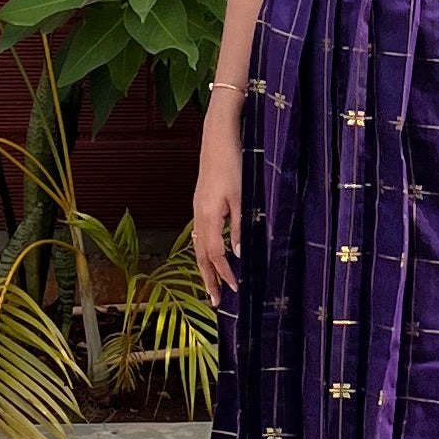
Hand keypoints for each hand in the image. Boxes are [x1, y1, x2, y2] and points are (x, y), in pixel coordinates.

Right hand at [192, 119, 243, 300]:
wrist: (218, 137)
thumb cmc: (233, 163)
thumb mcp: (241, 195)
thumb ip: (239, 226)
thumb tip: (238, 253)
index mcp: (208, 216)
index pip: (215, 254)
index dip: (224, 274)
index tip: (234, 290)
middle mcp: (199, 215)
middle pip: (200, 256)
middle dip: (208, 279)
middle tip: (214, 301)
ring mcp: (198, 209)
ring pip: (198, 246)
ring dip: (204, 267)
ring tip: (211, 285)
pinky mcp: (200, 202)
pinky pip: (199, 235)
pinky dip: (204, 251)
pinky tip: (211, 255)